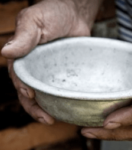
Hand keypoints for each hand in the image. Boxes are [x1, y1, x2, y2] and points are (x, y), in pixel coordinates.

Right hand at [1, 0, 99, 123]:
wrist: (75, 14)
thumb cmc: (53, 13)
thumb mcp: (35, 20)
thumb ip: (23, 36)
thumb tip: (6, 52)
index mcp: (24, 57)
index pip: (20, 78)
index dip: (23, 89)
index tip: (31, 96)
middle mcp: (36, 67)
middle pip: (32, 91)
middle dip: (36, 107)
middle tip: (47, 118)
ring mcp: (52, 71)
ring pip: (47, 94)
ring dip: (49, 108)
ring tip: (55, 119)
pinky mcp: (66, 73)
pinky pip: (63, 88)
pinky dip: (63, 99)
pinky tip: (68, 107)